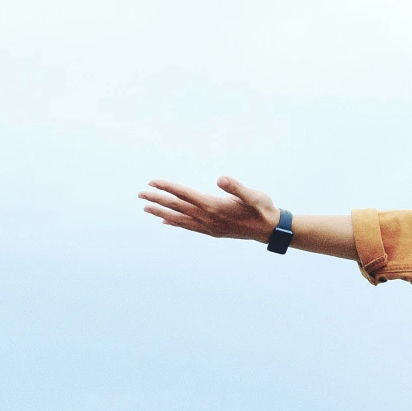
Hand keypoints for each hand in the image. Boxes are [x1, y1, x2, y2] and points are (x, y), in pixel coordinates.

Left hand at [139, 176, 280, 241]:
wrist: (271, 230)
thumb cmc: (263, 209)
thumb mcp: (253, 195)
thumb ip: (236, 187)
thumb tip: (220, 179)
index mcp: (214, 207)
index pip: (185, 195)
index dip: (168, 187)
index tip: (152, 181)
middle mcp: (208, 219)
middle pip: (177, 207)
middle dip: (157, 199)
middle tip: (140, 194)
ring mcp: (209, 227)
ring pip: (179, 219)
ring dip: (161, 212)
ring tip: (146, 207)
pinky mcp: (212, 231)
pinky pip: (188, 227)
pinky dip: (175, 223)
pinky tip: (166, 220)